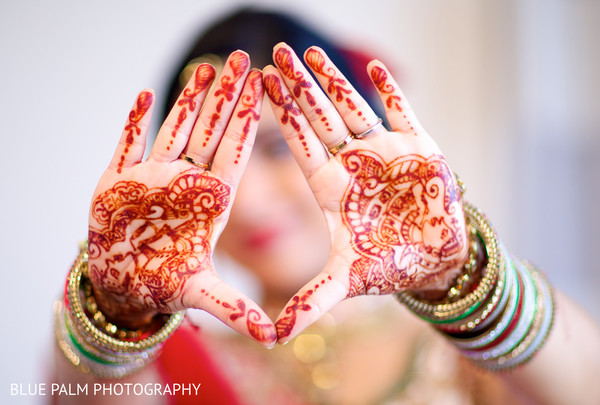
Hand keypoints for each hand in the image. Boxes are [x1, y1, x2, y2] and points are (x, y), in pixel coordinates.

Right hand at [87, 51, 276, 345]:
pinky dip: (134, 120)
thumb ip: (235, 308)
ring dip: (189, 99)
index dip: (247, 121)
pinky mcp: (119, 180)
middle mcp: (186, 182)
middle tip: (243, 58)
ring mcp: (153, 177)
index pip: (235, 153)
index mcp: (211, 201)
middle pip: (211, 131)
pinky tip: (146, 95)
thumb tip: (273, 337)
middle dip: (226, 96)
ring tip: (206, 66)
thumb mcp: (202, 294)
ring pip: (175, 129)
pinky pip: (127, 143)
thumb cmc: (164, 284)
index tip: (263, 88)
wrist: (124, 283)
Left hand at [264, 43, 468, 342]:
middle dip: (296, 86)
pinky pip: (402, 111)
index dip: (280, 114)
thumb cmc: (388, 266)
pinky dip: (389, 90)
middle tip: (273, 52)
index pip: (298, 143)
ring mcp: (383, 151)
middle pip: (318, 117)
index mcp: (329, 186)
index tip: (259, 85)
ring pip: (353, 107)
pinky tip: (373, 67)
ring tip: (307, 51)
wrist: (435, 260)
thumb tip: (274, 336)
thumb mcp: (345, 282)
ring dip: (332, 79)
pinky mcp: (418, 147)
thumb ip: (311, 300)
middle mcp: (352, 163)